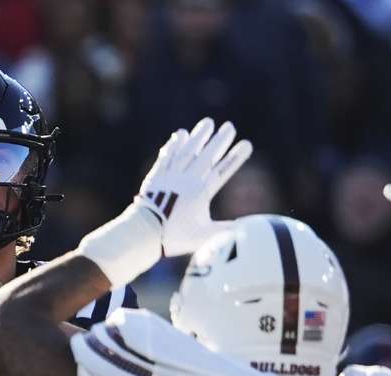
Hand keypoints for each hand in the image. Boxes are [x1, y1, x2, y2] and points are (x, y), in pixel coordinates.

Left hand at [137, 117, 252, 255]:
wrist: (143, 232)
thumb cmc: (173, 237)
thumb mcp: (203, 236)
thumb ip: (225, 231)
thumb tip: (246, 230)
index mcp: (200, 193)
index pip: (222, 171)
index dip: (235, 158)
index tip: (247, 144)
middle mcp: (186, 180)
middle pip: (206, 156)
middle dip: (219, 141)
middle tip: (230, 126)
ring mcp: (170, 176)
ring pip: (186, 151)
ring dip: (198, 136)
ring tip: (208, 123)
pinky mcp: (156, 176)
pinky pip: (167, 156)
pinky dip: (174, 145)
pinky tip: (179, 135)